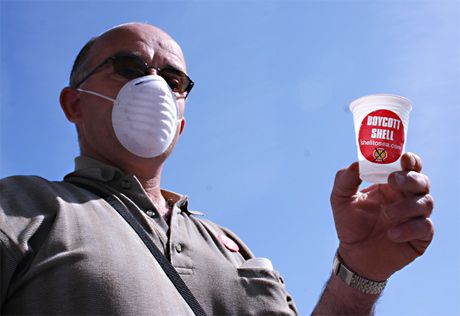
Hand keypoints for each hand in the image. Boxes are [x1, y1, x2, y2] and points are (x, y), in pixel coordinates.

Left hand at [330, 152, 433, 280]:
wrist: (354, 254)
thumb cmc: (349, 223)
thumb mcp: (340, 199)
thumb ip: (345, 179)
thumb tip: (357, 164)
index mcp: (390, 185)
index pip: (408, 167)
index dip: (410, 160)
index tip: (403, 158)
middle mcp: (406, 198)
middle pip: (421, 181)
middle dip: (410, 179)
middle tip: (393, 181)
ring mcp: (415, 217)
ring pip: (425, 203)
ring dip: (406, 206)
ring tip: (386, 215)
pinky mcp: (420, 237)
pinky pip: (425, 227)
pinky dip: (409, 228)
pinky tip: (392, 234)